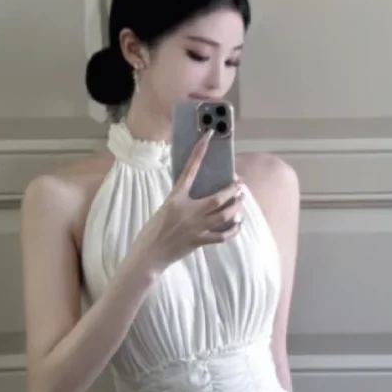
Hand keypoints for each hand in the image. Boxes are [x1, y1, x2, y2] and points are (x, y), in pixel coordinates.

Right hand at [131, 131, 245, 274]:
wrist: (149, 255)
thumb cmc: (153, 231)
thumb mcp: (165, 208)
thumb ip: (180, 200)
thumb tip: (198, 194)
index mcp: (175, 199)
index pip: (190, 170)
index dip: (199, 152)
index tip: (208, 137)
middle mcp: (188, 212)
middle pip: (219, 198)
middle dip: (233, 190)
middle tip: (240, 184)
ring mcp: (196, 228)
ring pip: (224, 215)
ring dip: (237, 206)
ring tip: (242, 199)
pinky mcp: (199, 241)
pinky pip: (222, 235)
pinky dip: (233, 229)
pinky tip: (238, 223)